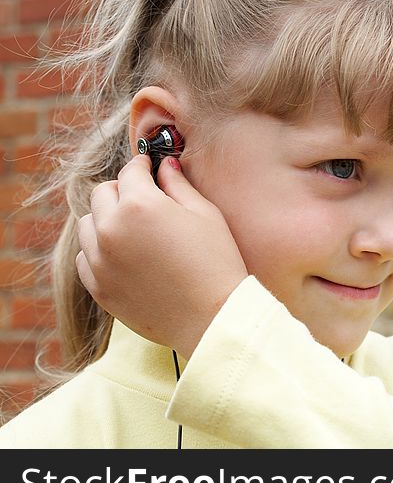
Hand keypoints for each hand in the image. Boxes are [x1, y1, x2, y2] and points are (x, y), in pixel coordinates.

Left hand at [76, 154, 248, 358]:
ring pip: (87, 224)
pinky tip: (125, 255)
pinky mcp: (98, 287)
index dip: (142, 165)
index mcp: (139, 205)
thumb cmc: (216, 262)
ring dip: (106, 219)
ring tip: (133, 228)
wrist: (212, 317)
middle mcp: (111, 229)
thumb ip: (179, 185)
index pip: (130, 171)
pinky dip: (99, 250)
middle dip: (122, 189)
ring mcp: (99, 260)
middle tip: (144, 197)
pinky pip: (86, 256)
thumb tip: (165, 166)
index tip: (149, 166)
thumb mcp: (205, 214)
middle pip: (102, 194)